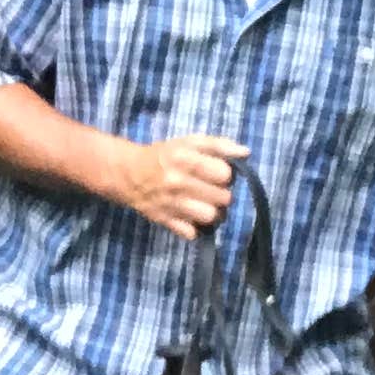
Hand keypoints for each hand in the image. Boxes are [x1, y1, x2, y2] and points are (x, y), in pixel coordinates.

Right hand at [110, 134, 250, 239]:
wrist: (129, 174)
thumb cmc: (165, 155)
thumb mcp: (189, 142)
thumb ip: (218, 144)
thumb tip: (245, 153)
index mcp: (185, 158)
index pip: (225, 175)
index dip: (225, 175)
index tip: (216, 174)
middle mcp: (178, 182)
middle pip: (223, 198)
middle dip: (221, 194)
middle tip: (211, 190)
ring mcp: (171, 204)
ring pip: (211, 217)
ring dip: (213, 213)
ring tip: (206, 205)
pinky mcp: (165, 221)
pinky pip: (192, 233)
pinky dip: (195, 227)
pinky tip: (191, 216)